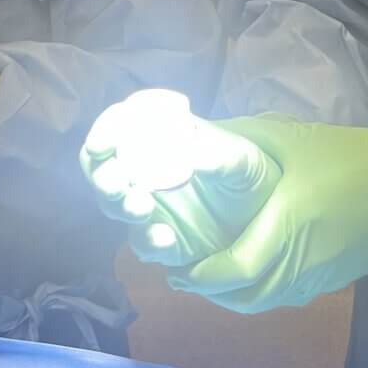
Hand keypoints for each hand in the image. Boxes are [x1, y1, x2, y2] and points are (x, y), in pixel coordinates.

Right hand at [80, 94, 280, 266]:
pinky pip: (142, 242)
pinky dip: (148, 240)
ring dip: (120, 205)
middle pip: (102, 168)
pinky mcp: (160, 239)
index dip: (105, 131)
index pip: (119, 125)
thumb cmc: (248, 172)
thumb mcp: (240, 158)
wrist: (265, 214)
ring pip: (114, 206)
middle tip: (117, 183)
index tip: (102, 144)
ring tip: (143, 207)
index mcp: (158, 137)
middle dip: (101, 175)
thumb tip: (186, 153)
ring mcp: (148, 205)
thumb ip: (214, 153)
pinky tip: (167, 237)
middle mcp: (143, 169)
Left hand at [169, 113, 367, 312]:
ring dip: (228, 296)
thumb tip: (194, 137)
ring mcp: (316, 279)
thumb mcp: (289, 136)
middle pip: (243, 298)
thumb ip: (240, 138)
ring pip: (262, 303)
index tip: (172, 262)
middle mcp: (299, 264)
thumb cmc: (349, 156)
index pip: (234, 270)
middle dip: (206, 290)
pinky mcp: (329, 282)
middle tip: (178, 270)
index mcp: (287, 228)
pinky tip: (241, 270)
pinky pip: (282, 298)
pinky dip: (255, 293)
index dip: (198, 274)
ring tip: (203, 273)